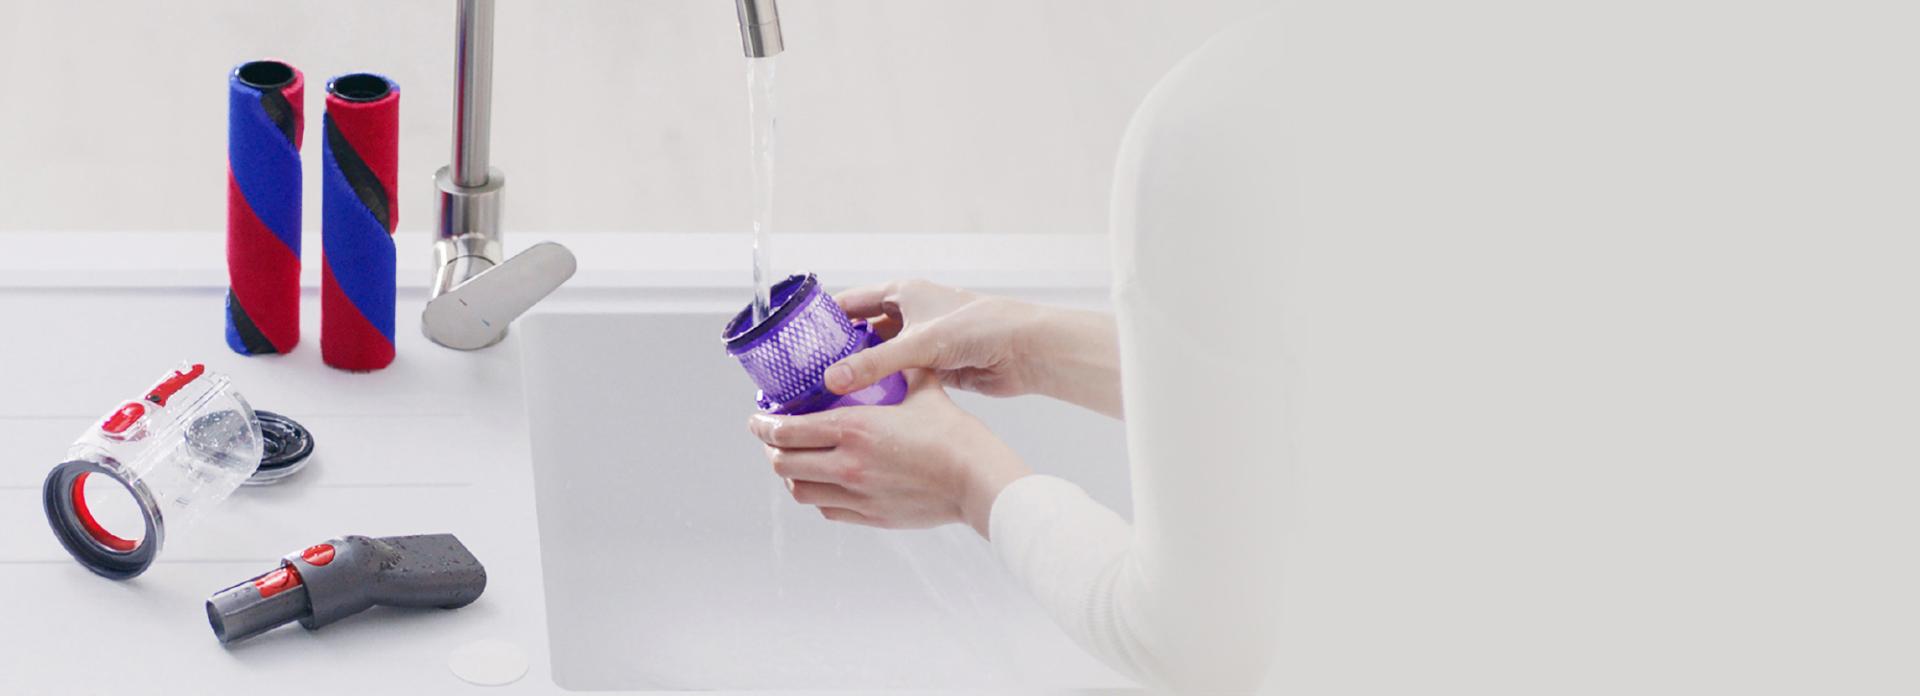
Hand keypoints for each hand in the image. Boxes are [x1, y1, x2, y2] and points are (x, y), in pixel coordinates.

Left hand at [747, 371, 1031, 536]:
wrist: (976, 481)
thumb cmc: (954, 434)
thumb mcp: (924, 388)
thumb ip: (898, 368)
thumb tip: (887, 349)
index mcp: (854, 429)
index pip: (786, 432)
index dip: (763, 425)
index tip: (758, 419)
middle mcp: (847, 465)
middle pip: (783, 464)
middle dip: (770, 450)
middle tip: (771, 439)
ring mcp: (857, 495)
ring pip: (800, 492)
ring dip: (790, 476)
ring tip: (794, 462)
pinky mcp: (870, 516)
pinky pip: (827, 509)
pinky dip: (817, 495)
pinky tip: (825, 483)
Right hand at [826, 280, 1045, 398]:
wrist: (1025, 350)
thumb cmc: (978, 329)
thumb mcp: (919, 344)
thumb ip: (874, 363)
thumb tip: (831, 382)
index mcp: (902, 293)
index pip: (849, 303)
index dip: (822, 320)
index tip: (794, 342)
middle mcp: (909, 314)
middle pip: (861, 333)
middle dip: (837, 353)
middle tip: (806, 378)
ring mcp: (921, 341)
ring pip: (879, 358)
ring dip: (859, 375)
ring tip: (827, 397)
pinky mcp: (934, 367)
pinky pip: (898, 377)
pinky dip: (882, 390)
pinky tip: (862, 409)